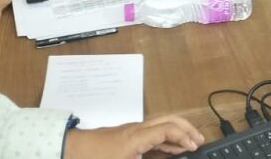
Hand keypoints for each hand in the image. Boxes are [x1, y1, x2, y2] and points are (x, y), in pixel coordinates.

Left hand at [65, 115, 203, 157]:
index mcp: (136, 137)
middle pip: (167, 120)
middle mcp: (136, 129)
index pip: (167, 129)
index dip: (183, 136)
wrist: (71, 150)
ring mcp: (132, 131)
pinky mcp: (127, 137)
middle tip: (200, 140)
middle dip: (186, 128)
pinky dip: (166, 138)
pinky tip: (171, 149)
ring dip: (177, 132)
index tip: (195, 147)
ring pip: (161, 125)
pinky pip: (153, 133)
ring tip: (190, 144)